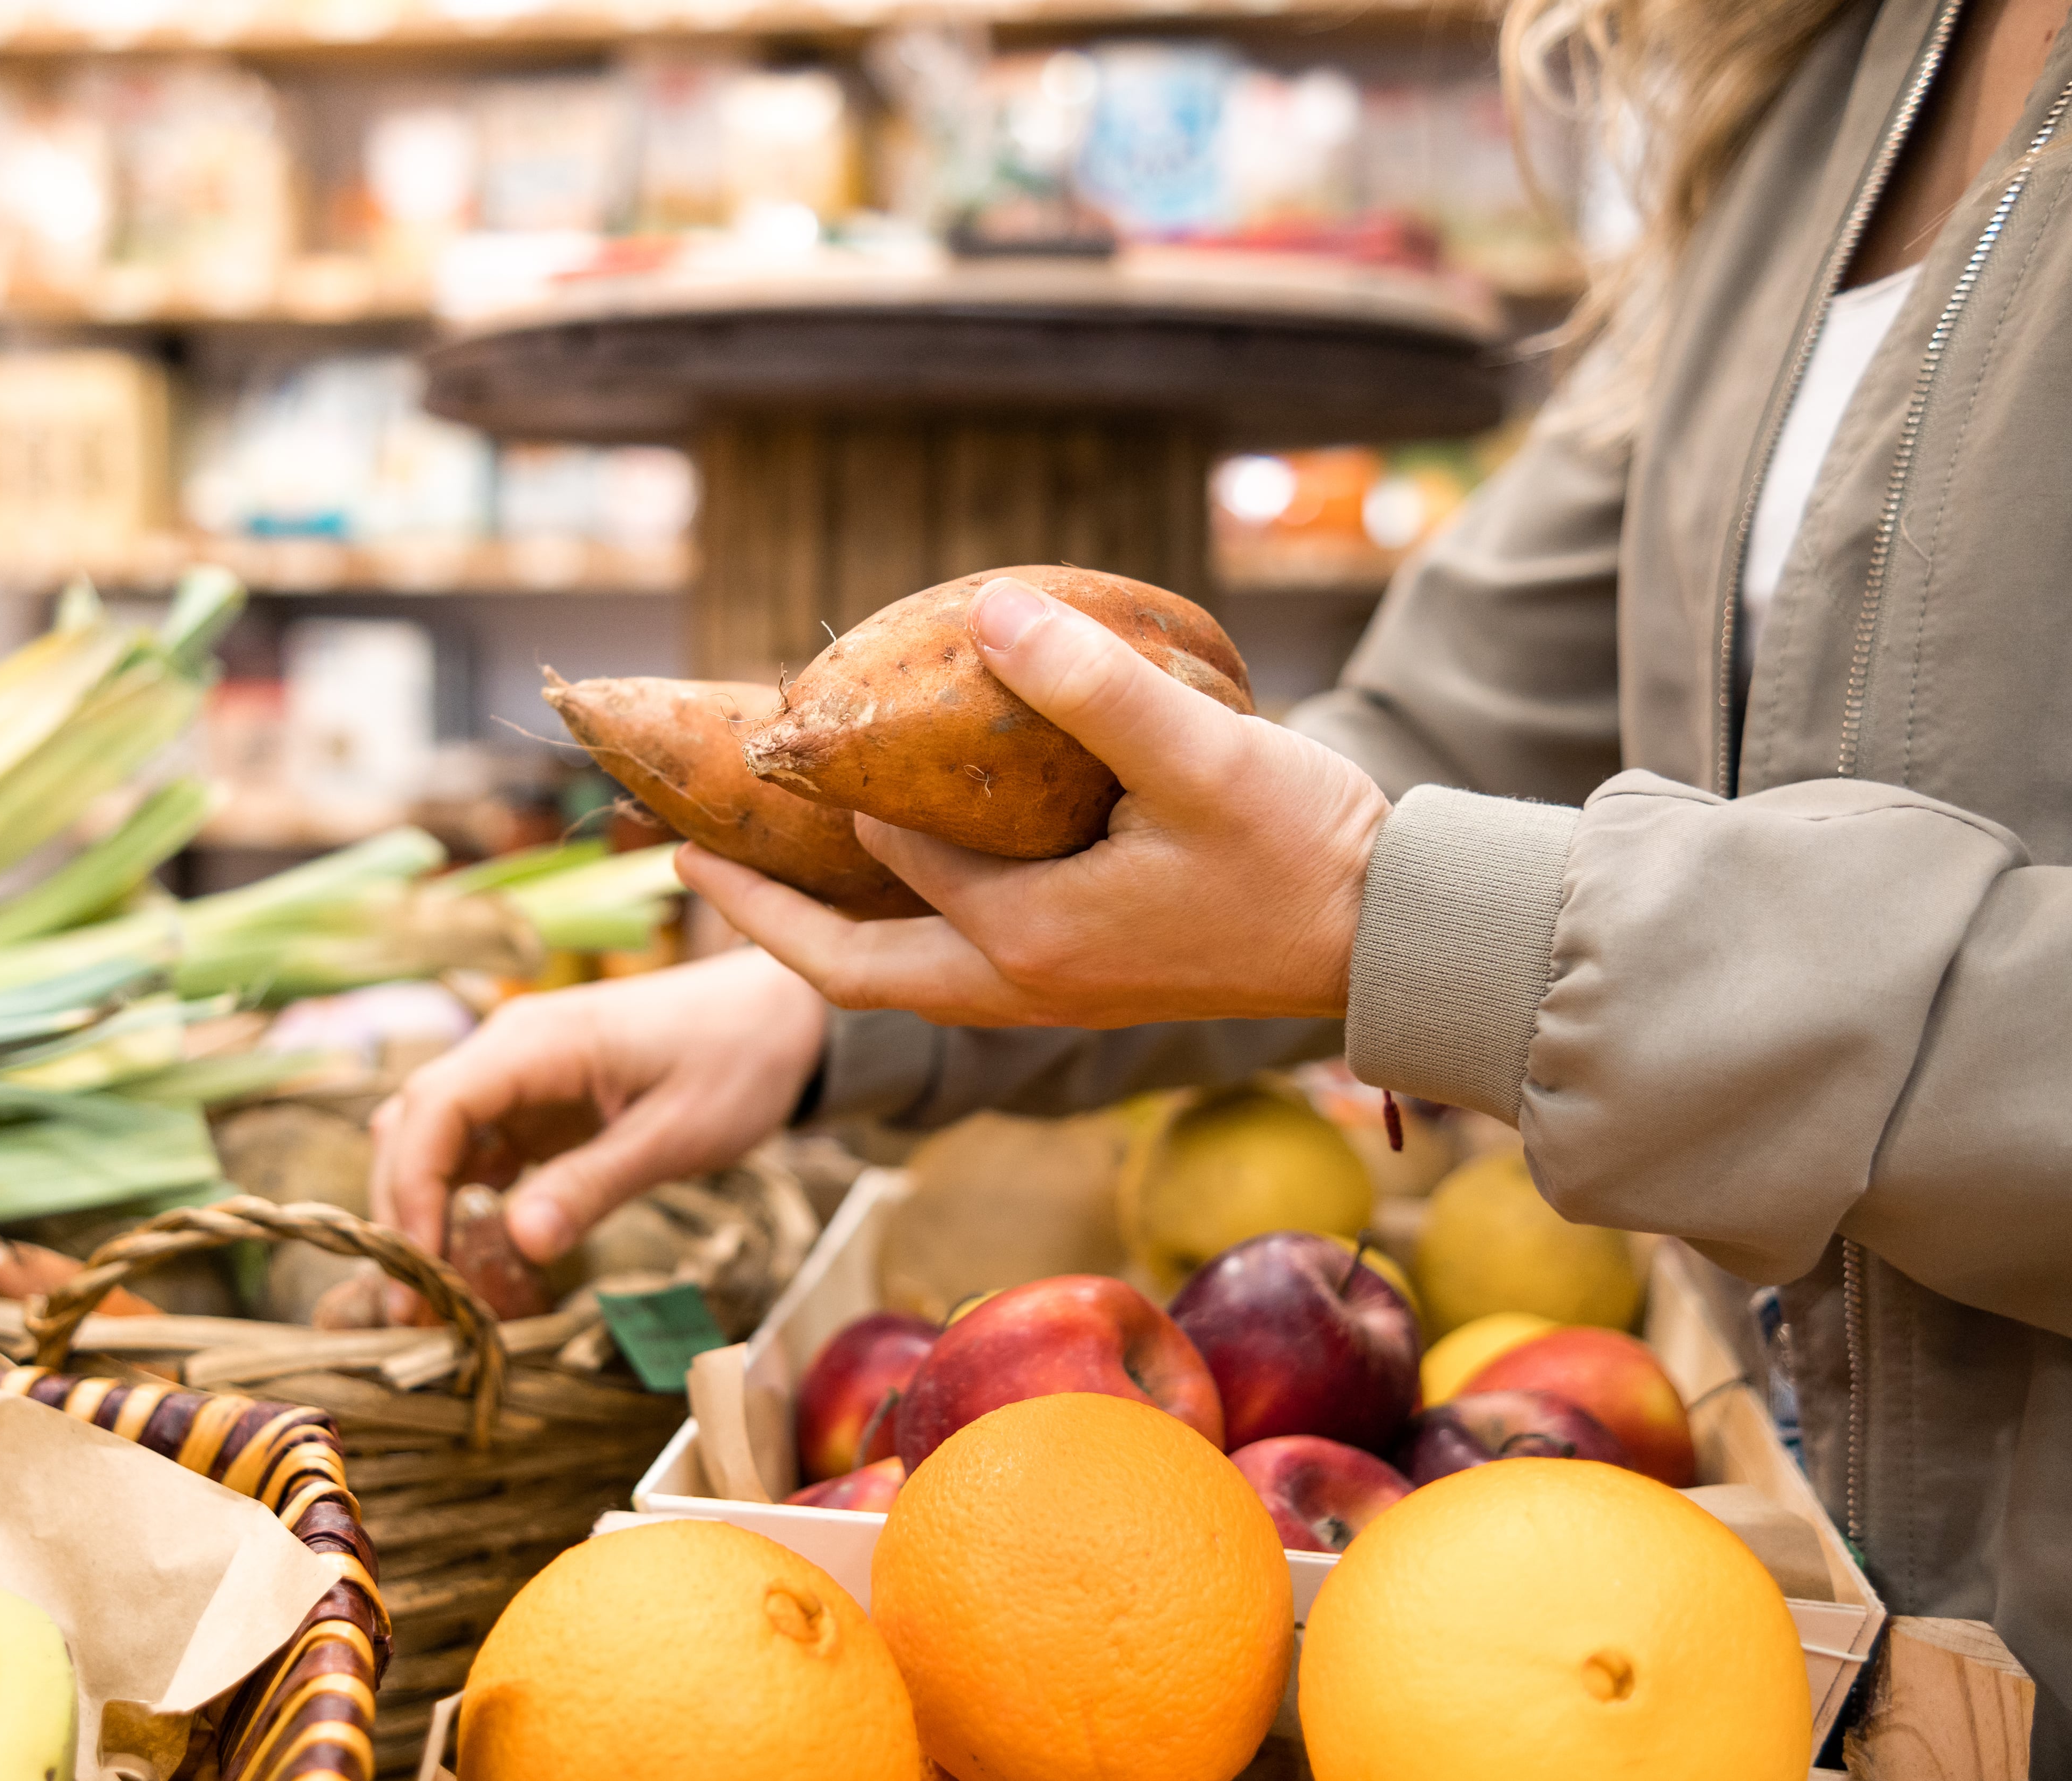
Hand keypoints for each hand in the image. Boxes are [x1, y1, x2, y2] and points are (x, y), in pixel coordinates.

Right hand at [367, 946, 828, 1313]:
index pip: (436, 1106)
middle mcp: (511, 1047)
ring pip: (434, 1140)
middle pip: (415, 1125)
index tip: (421, 1264)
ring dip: (422, 1212)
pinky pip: (474, 1150)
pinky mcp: (535, 1102)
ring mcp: (519, 1074)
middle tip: (410, 1310)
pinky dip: (458, 1202)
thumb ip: (597, 1183)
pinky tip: (466, 1260)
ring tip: (429, 1299)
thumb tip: (520, 1241)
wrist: (779, 1016)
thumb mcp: (677, 1133)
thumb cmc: (739, 1060)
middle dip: (403, 1213)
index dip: (412, 1187)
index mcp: (539, 1041)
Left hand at [678, 576, 1389, 1027]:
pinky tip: (895, 879)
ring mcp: (1054, 998)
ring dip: (826, 934)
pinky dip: (898, 932)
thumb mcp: (1196, 755)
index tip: (769, 736)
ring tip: (769, 878)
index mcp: (1026, 938)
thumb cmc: (1300, 848)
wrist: (1387, 936)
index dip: (827, 800)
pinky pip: (952, 970)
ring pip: (900, 981)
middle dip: (763, 919)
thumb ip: (1090, 684)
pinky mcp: (1086, 984)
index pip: (887, 862)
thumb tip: (985, 607)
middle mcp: (1023, 985)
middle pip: (850, 974)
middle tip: (684, 867)